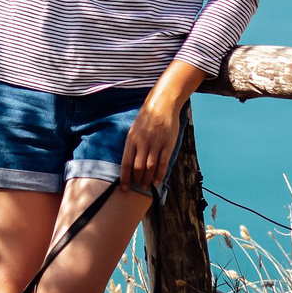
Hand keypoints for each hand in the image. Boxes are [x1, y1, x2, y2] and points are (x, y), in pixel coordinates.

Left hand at [121, 59, 206, 192]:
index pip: (126, 163)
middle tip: (138, 186)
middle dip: (137, 180)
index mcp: (131, 139)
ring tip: (147, 186)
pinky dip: (160, 174)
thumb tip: (129, 164)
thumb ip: (132, 146)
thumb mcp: (134, 130)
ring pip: (150, 167)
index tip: (124, 188)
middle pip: (138, 167)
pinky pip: (163, 163)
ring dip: (148, 179)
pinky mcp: (167, 144)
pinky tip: (157, 181)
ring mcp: (156, 143)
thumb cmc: (146, 118)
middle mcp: (142, 142)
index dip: (125, 177)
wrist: (162, 104)